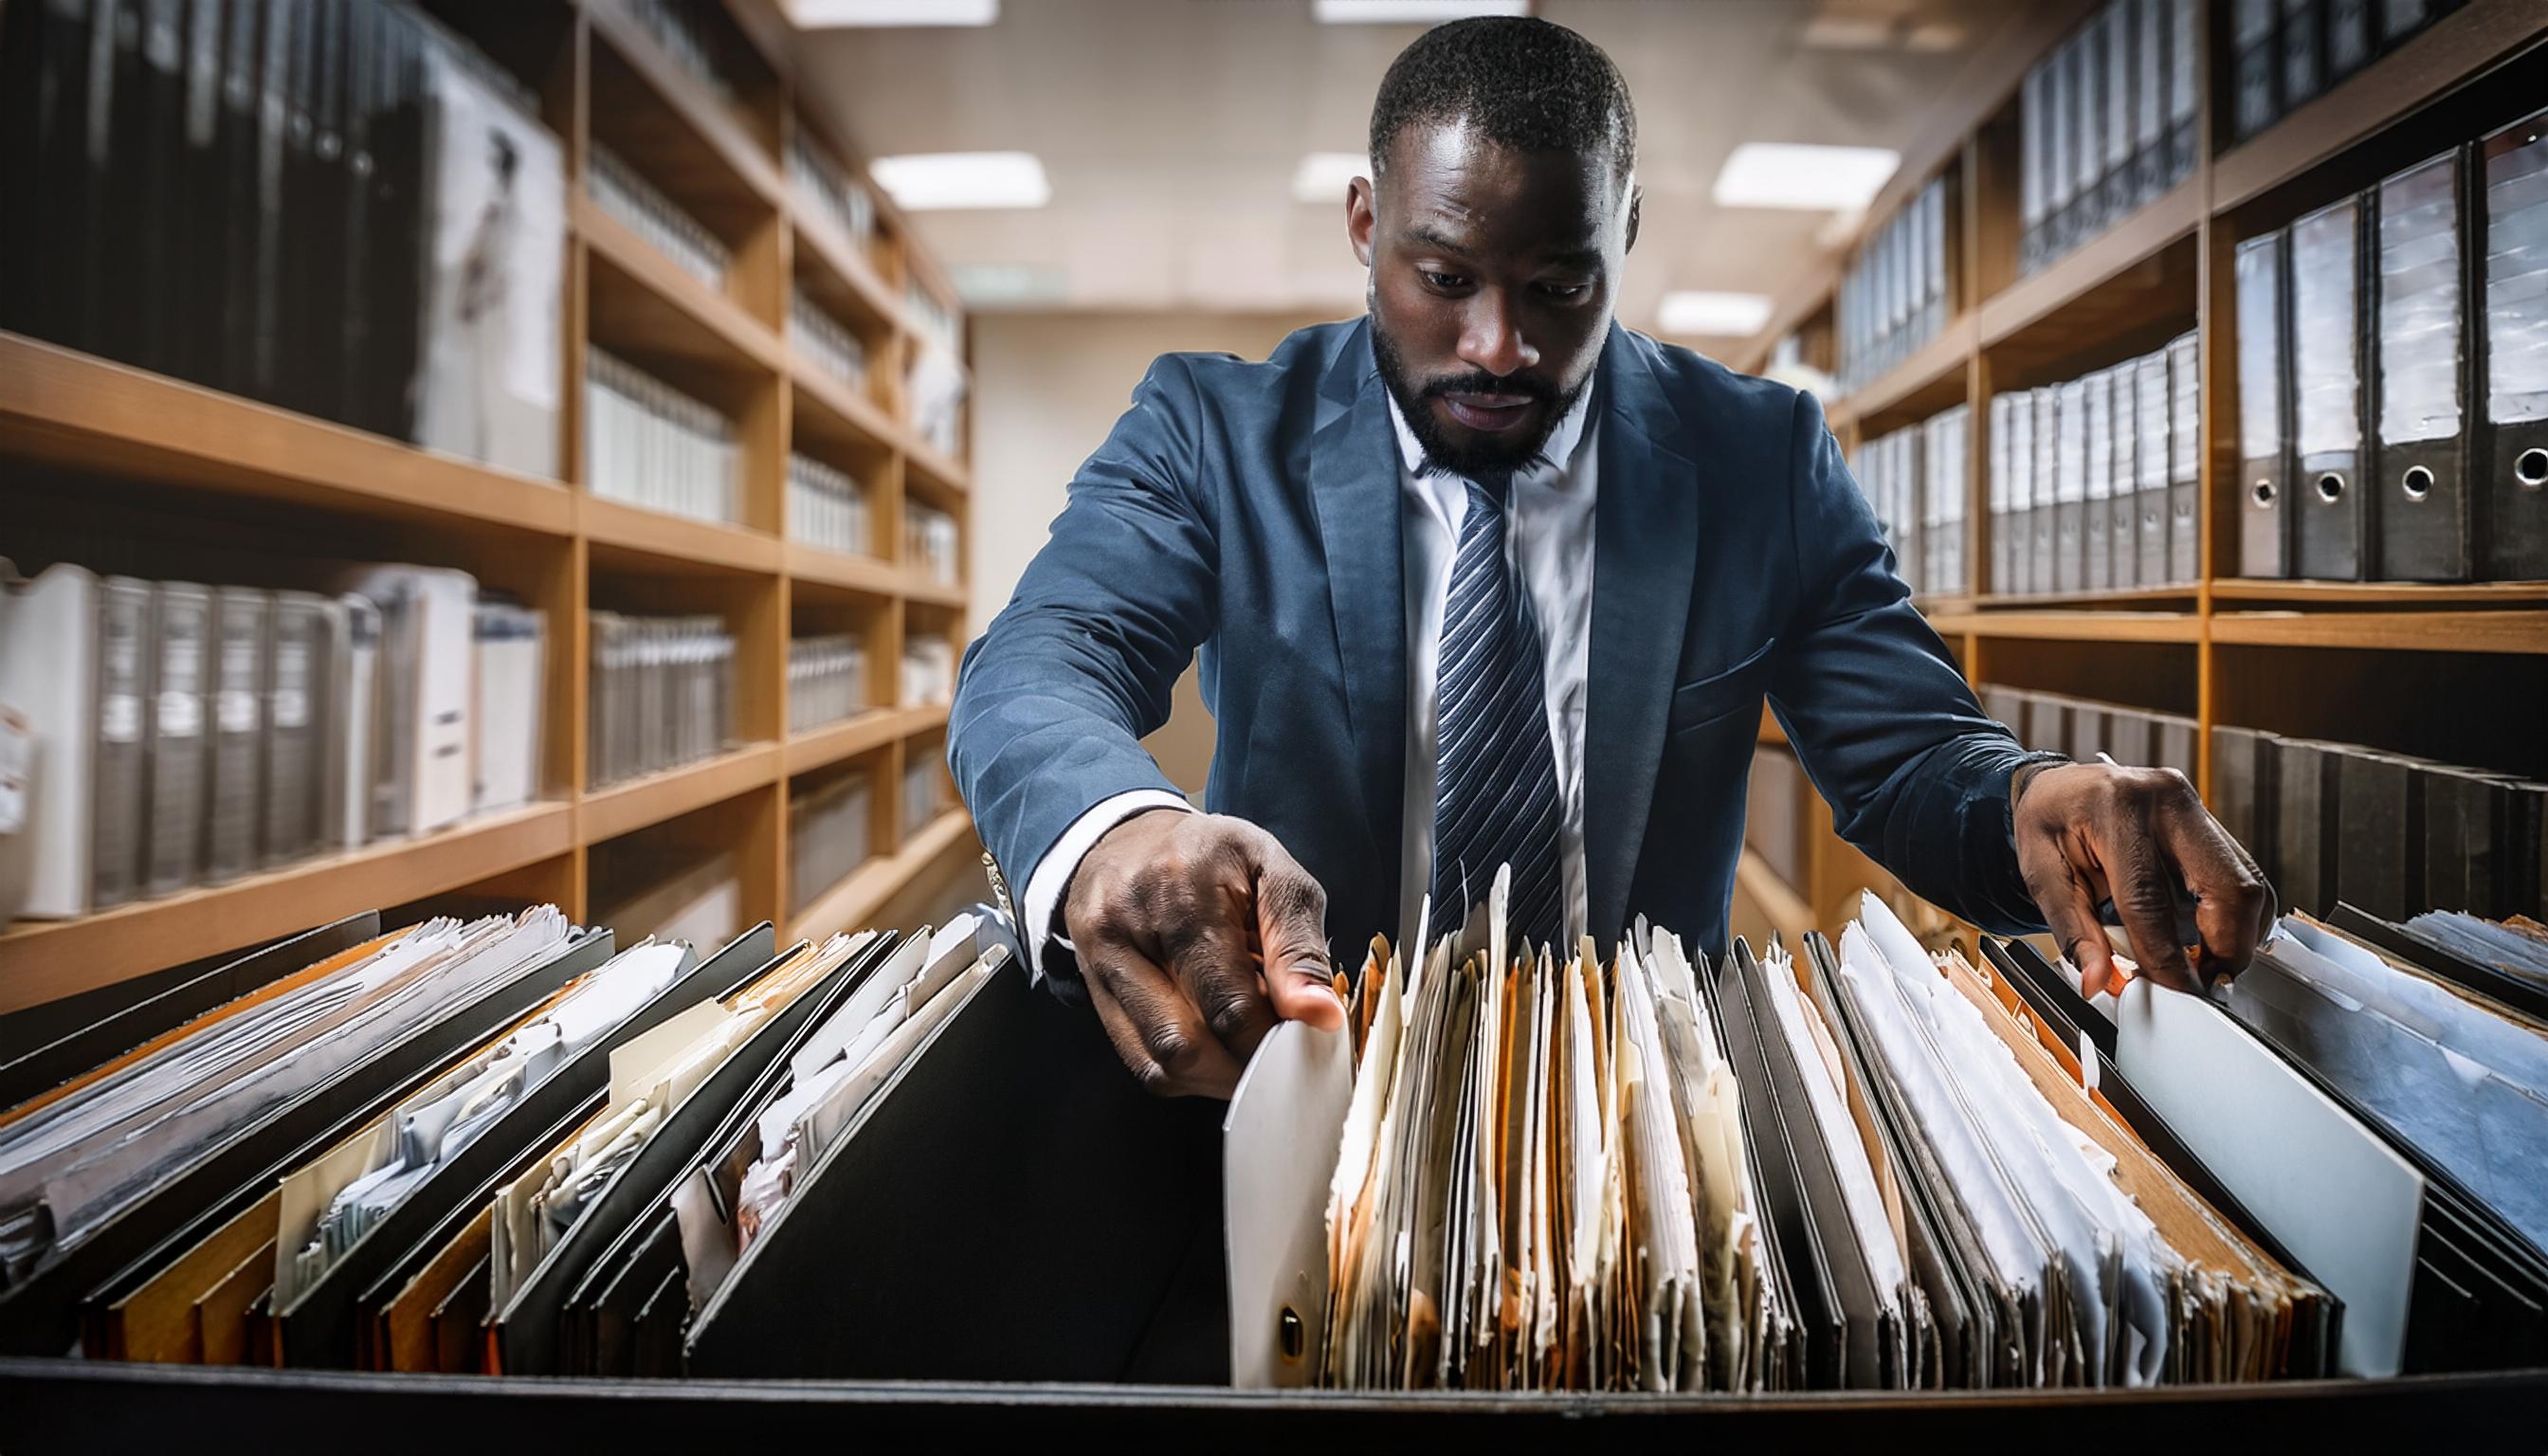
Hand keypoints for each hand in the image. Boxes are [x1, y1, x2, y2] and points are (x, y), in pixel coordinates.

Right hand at [1061, 809, 1343, 1097]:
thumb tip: (1320, 1016)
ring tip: (1248, 1046)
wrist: (1127, 837)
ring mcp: (1099, 965)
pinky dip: (1187, 1071)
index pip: (1229, 1004)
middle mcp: (1127, 930)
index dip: (1274, 1040)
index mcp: (1181, 893)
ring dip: (1217, 1075)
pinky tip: (1214, 1046)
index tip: (1305, 1041)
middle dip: (1246, 1064)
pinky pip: (1139, 1061)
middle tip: (1280, 1050)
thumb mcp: (1271, 870)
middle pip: (1188, 1043)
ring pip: (1161, 1063)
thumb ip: (1297, 945)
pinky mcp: (1091, 992)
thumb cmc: (1211, 855)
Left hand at [2012, 762, 2269, 997]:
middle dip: (2226, 948)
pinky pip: (2243, 875)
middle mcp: (2167, 800)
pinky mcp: (2210, 821)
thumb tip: (2097, 980)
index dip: (2167, 956)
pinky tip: (2210, 936)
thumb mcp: (2041, 872)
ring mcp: (2196, 807)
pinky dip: (2235, 915)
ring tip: (2206, 964)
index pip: (2151, 898)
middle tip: (2204, 982)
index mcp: (2116, 808)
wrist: (2061, 785)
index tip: (2175, 991)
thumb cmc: (2049, 822)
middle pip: (2227, 888)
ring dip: (2237, 936)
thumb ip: (2071, 928)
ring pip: (2248, 883)